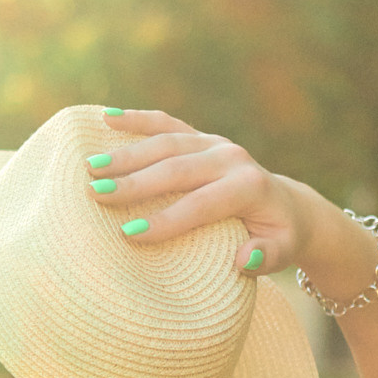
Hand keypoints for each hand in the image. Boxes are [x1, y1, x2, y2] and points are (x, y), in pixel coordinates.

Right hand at [88, 110, 314, 272]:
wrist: (287, 204)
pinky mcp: (201, 136)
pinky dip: (137, 119)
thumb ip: (267, 257)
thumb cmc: (278, 235)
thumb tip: (244, 258)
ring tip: (91, 166)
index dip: (167, 219)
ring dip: (127, 153)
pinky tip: (107, 118)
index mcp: (248, 186)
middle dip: (135, 182)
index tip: (129, 233)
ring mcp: (214, 142)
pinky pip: (166, 123)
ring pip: (167, 142)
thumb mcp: (282, 250)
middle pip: (177, 168)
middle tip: (96, 194)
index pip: (202, 204)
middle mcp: (231, 157)